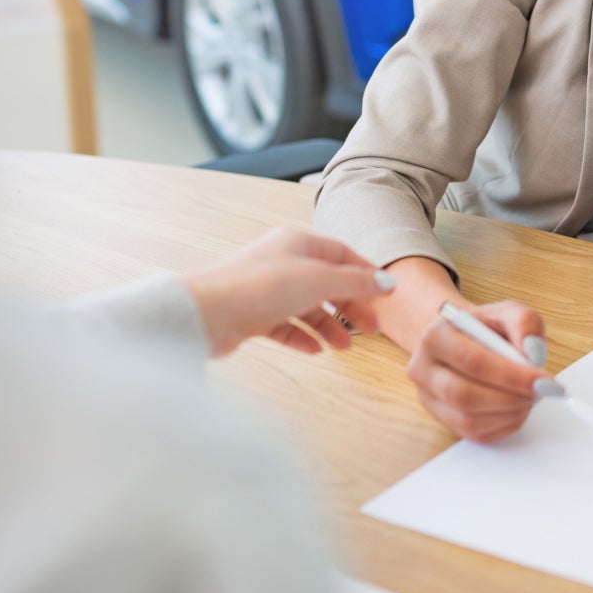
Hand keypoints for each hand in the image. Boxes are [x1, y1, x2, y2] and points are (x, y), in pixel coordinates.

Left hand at [183, 227, 395, 356]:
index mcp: (297, 243)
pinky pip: (285, 326)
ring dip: (328, 326)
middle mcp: (282, 263)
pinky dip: (302, 337)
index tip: (385, 294)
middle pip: (327, 283)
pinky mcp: (252, 316)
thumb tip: (388, 282)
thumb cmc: (255, 287)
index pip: (342, 254)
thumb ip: (355, 282)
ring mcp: (266, 290)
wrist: (204, 313)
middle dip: (350, 306)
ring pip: (307, 307)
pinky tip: (314, 350)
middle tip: (370, 328)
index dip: (366, 274)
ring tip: (343, 347)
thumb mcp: (318, 280)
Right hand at [406, 297, 550, 442]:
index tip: (543, 381)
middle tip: (540, 393)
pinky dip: (503, 426)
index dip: (512, 375)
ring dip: (508, 414)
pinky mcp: (441, 418)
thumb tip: (532, 352)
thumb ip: (524, 323)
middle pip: (465, 395)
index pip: (474, 362)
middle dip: (510, 398)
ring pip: (468, 420)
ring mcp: (428, 397)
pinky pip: (473, 433)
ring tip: (530, 398)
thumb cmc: (487, 327)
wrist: (464, 339)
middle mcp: (423, 368)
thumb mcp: (508, 312)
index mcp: (436, 335)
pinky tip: (517, 409)